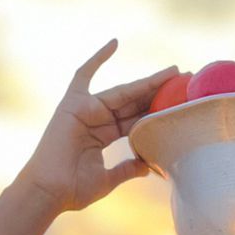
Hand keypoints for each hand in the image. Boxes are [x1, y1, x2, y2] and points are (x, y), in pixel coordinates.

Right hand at [17, 39, 178, 213]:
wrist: (49, 191)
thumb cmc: (73, 189)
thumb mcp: (108, 179)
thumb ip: (127, 169)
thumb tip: (149, 166)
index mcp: (105, 136)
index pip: (136, 120)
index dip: (157, 111)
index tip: (180, 103)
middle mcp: (97, 119)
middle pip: (134, 102)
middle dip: (159, 92)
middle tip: (185, 80)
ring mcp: (86, 109)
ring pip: (123, 91)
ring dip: (148, 81)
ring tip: (173, 72)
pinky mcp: (73, 103)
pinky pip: (84, 74)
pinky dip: (98, 58)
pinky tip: (116, 43)